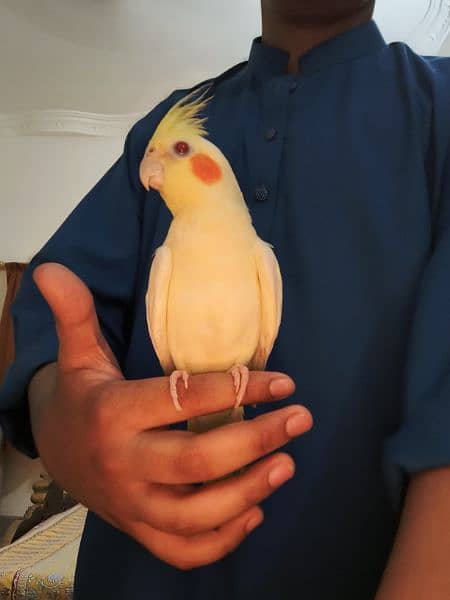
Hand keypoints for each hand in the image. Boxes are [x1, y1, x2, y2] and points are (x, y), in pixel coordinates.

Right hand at [30, 263, 312, 569]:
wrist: (55, 450)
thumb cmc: (81, 396)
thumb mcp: (78, 354)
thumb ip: (76, 313)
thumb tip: (51, 267)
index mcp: (113, 414)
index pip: (183, 400)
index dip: (237, 389)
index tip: (283, 381)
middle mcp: (123, 464)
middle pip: (197, 462)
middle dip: (256, 441)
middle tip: (300, 419)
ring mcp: (131, 504)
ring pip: (195, 515)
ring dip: (248, 491)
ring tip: (288, 463)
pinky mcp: (139, 529)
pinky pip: (182, 550)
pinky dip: (222, 540)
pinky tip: (255, 511)